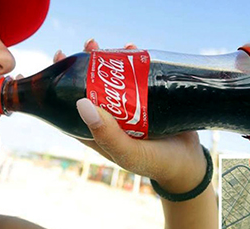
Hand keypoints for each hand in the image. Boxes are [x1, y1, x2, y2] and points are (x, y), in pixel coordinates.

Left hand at [53, 39, 206, 193]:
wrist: (190, 162)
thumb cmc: (156, 162)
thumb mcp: (129, 153)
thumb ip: (107, 135)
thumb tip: (81, 103)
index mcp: (98, 131)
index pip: (72, 108)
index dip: (61, 86)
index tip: (58, 62)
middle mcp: (111, 117)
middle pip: (92, 87)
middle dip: (85, 66)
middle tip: (86, 46)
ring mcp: (130, 106)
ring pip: (113, 79)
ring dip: (107, 60)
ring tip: (101, 44)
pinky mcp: (148, 98)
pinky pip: (137, 76)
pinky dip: (133, 61)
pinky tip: (131, 47)